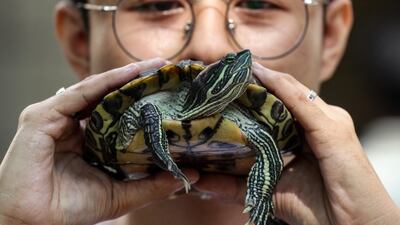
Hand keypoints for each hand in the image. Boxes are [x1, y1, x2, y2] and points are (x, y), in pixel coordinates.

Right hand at [0, 59, 198, 224]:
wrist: (36, 224)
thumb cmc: (72, 210)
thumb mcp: (122, 194)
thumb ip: (153, 184)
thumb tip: (192, 174)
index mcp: (85, 139)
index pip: (116, 112)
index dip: (140, 100)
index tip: (168, 90)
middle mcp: (70, 125)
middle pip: (107, 96)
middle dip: (136, 81)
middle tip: (165, 69)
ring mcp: (54, 118)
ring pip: (94, 90)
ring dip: (125, 76)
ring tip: (154, 66)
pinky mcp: (40, 117)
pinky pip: (78, 95)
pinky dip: (104, 82)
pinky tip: (129, 74)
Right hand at [194, 63, 399, 224]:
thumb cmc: (354, 178)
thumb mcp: (332, 132)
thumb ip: (303, 106)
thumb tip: (272, 78)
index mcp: (311, 121)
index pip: (281, 93)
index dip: (261, 79)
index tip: (236, 67)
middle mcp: (290, 139)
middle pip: (257, 118)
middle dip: (235, 106)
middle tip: (211, 93)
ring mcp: (276, 165)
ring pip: (243, 150)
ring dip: (221, 143)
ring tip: (200, 126)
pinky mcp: (268, 192)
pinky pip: (237, 188)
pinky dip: (219, 185)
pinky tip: (202, 179)